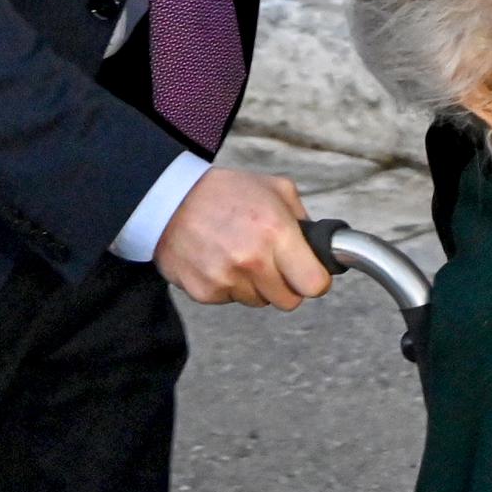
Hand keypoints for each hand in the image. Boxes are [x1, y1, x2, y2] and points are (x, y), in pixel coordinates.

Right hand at [152, 164, 333, 310]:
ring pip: (260, 302)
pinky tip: (220, 260)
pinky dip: (230, 286)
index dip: (315, 280)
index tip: (310, 273)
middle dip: (286, 284)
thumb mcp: (276, 189)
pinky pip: (232, 300)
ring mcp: (227, 279)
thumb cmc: (226, 192)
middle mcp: (253, 260)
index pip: (314, 284)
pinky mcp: (205, 293)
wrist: (171, 200)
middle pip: (289, 301)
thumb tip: (320, 247)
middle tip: (273, 262)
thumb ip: (303, 219)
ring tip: (240, 254)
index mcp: (277, 232)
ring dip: (256, 285)